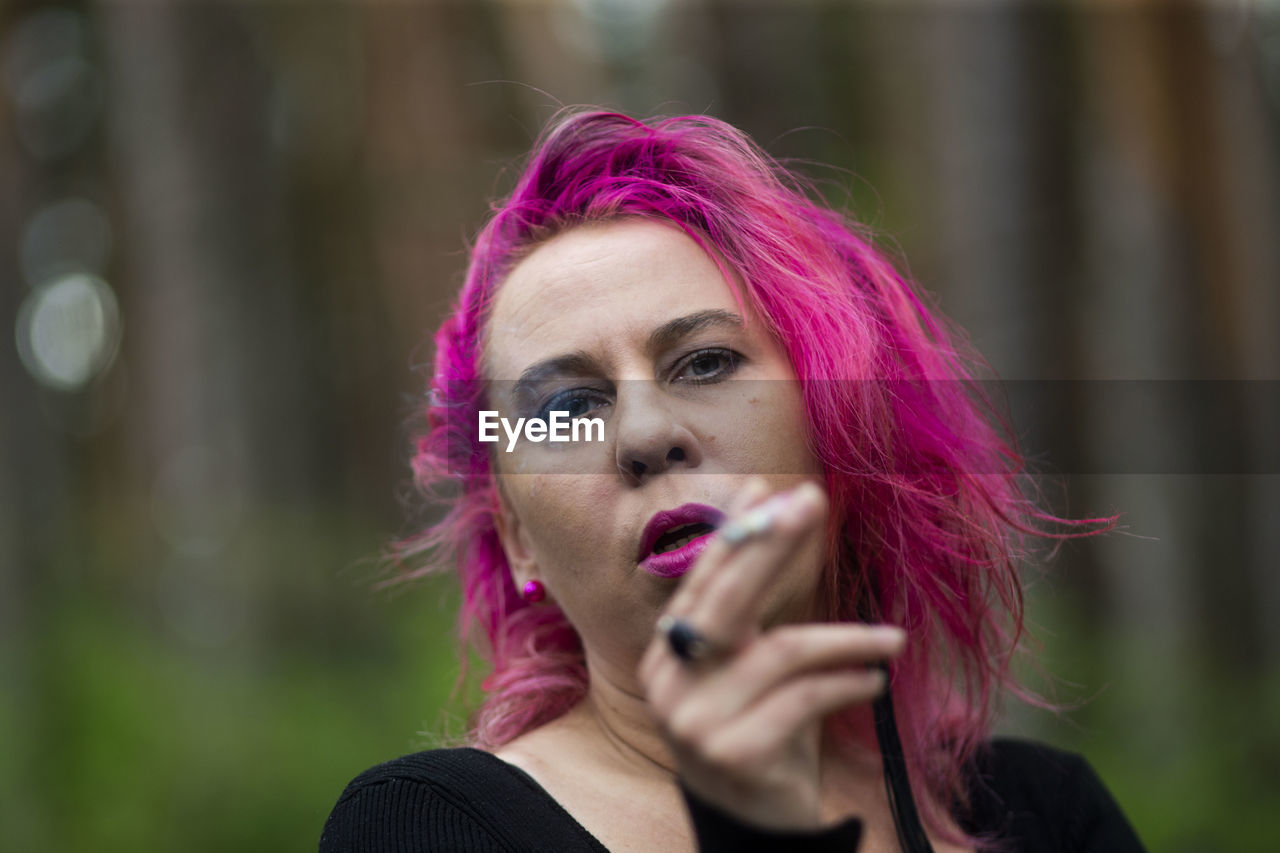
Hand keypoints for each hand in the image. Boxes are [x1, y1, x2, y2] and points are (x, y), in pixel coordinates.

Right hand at [637, 479, 906, 829]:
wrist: (752, 821)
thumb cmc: (758, 726)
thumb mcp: (748, 665)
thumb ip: (752, 605)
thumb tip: (765, 511)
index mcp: (668, 649)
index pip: (704, 578)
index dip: (737, 532)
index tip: (771, 489)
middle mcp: (671, 680)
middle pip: (728, 599)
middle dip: (771, 543)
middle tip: (811, 500)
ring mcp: (696, 719)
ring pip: (780, 652)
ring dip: (846, 639)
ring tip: (892, 638)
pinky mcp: (734, 752)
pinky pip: (802, 700)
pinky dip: (845, 684)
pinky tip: (874, 680)